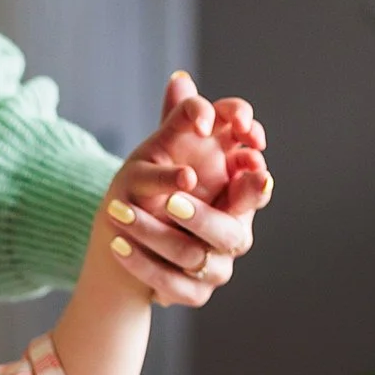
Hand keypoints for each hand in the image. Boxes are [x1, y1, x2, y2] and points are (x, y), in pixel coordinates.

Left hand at [103, 72, 271, 308]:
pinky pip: (170, 286)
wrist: (142, 242)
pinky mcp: (192, 294)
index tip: (230, 165)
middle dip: (201, 215)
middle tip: (172, 200)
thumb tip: (179, 81)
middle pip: (229, 232)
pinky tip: (116, 245)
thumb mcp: (172, 151)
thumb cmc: (169, 187)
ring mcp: (216, 269)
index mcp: (240, 198)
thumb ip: (181, 119)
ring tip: (117, 212)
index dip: (252, 182)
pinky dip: (141, 265)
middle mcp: (235, 235)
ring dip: (155, 235)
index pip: (258, 189)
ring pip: (193, 258)